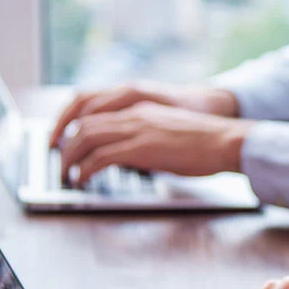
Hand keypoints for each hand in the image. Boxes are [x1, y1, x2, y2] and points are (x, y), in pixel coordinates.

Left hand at [57, 102, 250, 184]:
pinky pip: (101, 157)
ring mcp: (137, 129)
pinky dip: (86, 169)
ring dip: (71, 158)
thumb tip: (134, 156)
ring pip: (86, 138)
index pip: (97, 115)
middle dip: (67, 146)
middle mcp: (135, 115)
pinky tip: (83, 179)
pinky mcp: (141, 148)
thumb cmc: (208, 142)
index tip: (69, 147)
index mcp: (142, 110)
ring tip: (67, 174)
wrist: (226, 141)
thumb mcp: (171, 133)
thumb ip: (148, 138)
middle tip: (62, 164)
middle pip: (85, 125)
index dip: (76, 131)